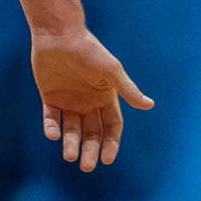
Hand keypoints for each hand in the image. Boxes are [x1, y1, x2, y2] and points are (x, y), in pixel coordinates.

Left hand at [31, 30, 152, 170]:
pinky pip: (51, 118)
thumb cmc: (89, 50)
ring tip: (69, 155)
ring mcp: (69, 100)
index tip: (107, 159)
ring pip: (72, 129)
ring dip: (71, 143)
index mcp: (106, 97)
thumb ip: (127, 90)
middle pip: (92, 133)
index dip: (111, 143)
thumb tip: (149, 105)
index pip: (112, 126)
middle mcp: (89, 102)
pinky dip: (51, 127)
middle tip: (86, 166)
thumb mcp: (111, 71)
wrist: (59, 34)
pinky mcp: (50, 97)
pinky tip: (53, 135)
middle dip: (90, 150)